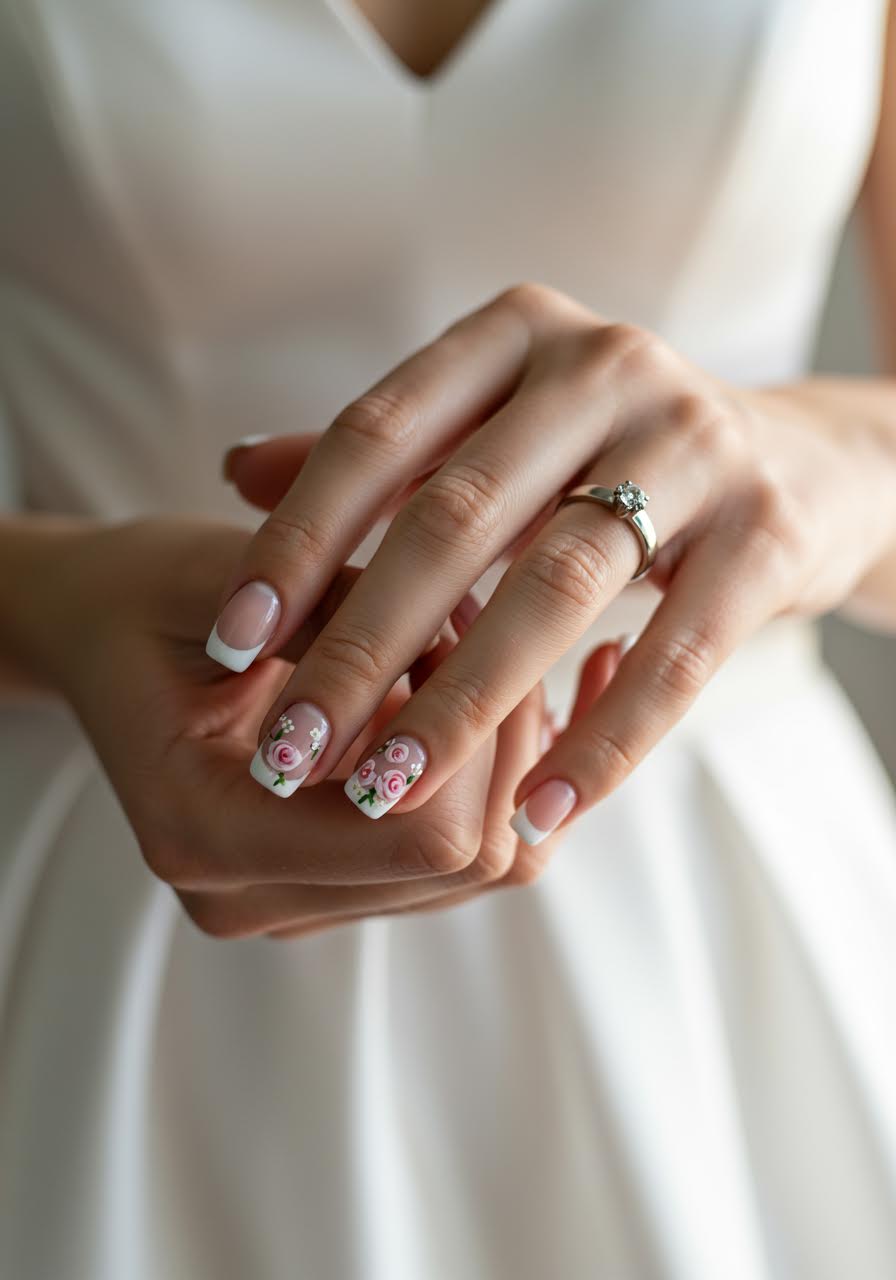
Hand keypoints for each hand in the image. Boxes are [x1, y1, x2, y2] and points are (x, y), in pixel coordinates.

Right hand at [20, 516, 618, 938]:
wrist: (101, 636)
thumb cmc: (147, 596)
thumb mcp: (221, 577)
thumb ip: (334, 614)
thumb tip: (470, 636)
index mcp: (206, 832)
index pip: (423, 840)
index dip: (473, 735)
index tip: (456, 631)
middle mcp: (248, 897)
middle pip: (469, 862)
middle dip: (497, 744)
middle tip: (473, 633)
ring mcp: (291, 903)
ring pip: (480, 870)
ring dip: (495, 761)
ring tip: (456, 660)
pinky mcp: (326, 887)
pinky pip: (457, 863)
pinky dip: (480, 785)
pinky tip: (450, 701)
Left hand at [209, 283, 895, 842]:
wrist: (800, 464)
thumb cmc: (608, 455)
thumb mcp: (494, 429)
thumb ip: (382, 452)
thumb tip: (236, 471)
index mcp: (515, 334)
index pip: (377, 436)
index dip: (296, 542)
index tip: (233, 642)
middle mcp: (604, 367)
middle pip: (456, 517)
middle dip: (361, 644)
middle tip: (291, 747)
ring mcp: (697, 444)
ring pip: (557, 585)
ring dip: (463, 703)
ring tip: (386, 789)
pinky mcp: (770, 532)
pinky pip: (678, 656)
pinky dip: (603, 742)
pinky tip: (535, 817)